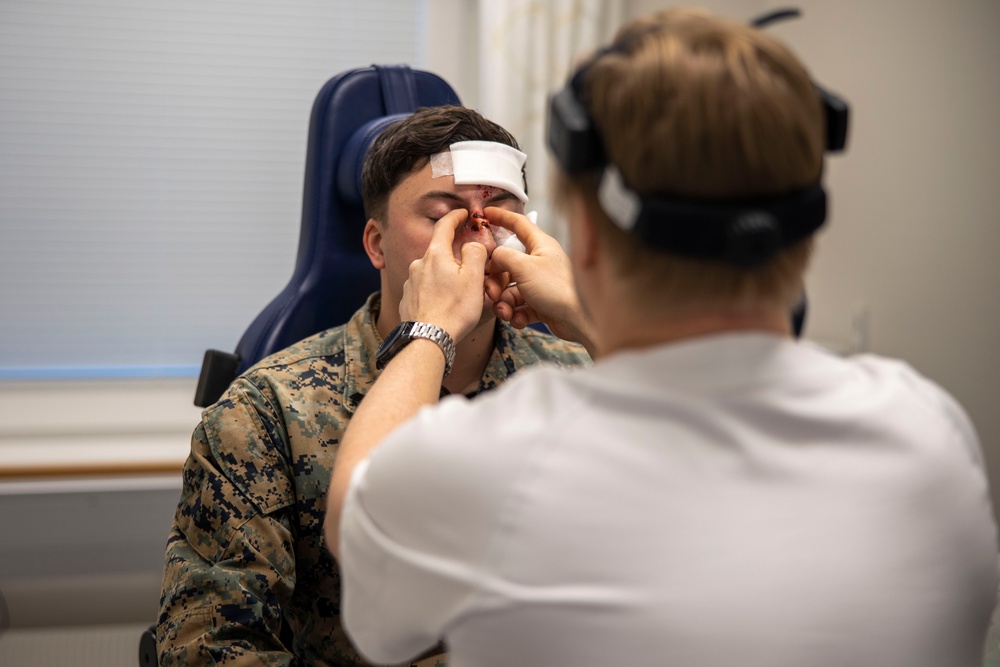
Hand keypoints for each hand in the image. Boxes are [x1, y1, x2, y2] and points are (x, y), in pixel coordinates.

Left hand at [399, 208, 488, 342]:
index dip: (455, 216)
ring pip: (432, 273)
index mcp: (435, 255)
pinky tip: (444, 306)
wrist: (427, 339)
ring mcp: (410, 283)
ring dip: (445, 278)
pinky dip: (435, 293)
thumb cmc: (454, 310)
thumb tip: (471, 245)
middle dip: (454, 258)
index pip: (444, 226)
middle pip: (439, 253)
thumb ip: (475, 253)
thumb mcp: (474, 278)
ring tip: (459, 297)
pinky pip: (424, 289)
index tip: (462, 213)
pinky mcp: (407, 300)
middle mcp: (418, 265)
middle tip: (470, 271)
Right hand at [483, 208, 592, 347]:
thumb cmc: (558, 288)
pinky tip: (518, 320)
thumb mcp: (524, 267)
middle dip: (496, 281)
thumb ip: (503, 256)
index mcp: (540, 245)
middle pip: (507, 265)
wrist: (579, 320)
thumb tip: (493, 256)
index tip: (486, 214)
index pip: (519, 224)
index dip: (501, 217)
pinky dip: (516, 314)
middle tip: (492, 293)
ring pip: (511, 289)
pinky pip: (520, 306)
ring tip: (506, 312)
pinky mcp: (541, 303)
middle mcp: (540, 262)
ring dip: (504, 302)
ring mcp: (540, 283)